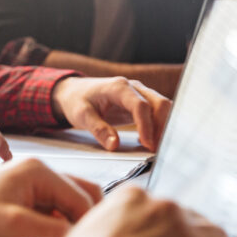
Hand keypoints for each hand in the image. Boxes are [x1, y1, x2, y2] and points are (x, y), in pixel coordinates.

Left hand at [0, 158, 101, 236]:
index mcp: (38, 170)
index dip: (88, 224)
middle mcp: (36, 172)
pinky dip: (56, 227)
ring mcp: (28, 186)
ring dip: (70, 225)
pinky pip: (50, 212)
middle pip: (80, 195)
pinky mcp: (20, 200)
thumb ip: (52, 231)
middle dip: (84, 220)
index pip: (82, 196)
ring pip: (66, 205)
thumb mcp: (13, 227)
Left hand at [50, 76, 171, 150]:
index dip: (146, 126)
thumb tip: (114, 145)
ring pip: (162, 108)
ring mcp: (139, 93)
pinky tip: (147, 140)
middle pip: (159, 104)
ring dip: (162, 127)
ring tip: (153, 147)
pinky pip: (157, 113)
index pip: (141, 105)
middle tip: (154, 149)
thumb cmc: (77, 100)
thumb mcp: (82, 115)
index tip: (147, 144)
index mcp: (118, 87)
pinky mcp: (140, 102)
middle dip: (161, 127)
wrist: (74, 91)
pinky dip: (158, 126)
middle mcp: (133, 87)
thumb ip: (98, 129)